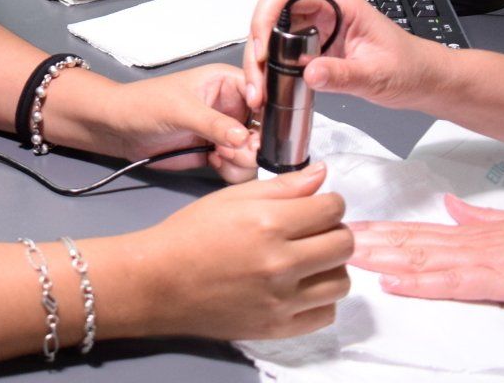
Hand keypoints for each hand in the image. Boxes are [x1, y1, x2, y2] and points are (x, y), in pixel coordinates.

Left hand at [100, 63, 257, 181]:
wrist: (120, 130)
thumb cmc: (143, 103)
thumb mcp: (179, 109)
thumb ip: (212, 123)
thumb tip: (244, 137)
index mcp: (226, 81)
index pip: (263, 91)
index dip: (269, 110)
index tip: (260, 129)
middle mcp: (232, 106)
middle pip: (265, 127)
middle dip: (256, 143)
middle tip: (236, 150)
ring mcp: (227, 131)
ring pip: (255, 150)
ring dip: (244, 159)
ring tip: (220, 155)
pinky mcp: (219, 152)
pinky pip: (240, 166)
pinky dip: (233, 170)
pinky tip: (213, 162)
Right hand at [130, 162, 351, 339]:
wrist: (159, 281)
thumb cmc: (191, 233)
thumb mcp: (231, 198)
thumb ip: (282, 187)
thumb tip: (323, 175)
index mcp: (268, 223)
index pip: (332, 209)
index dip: (330, 202)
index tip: (319, 206)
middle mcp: (280, 263)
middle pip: (344, 245)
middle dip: (335, 231)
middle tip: (314, 232)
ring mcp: (281, 300)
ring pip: (341, 281)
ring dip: (331, 266)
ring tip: (308, 260)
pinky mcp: (278, 328)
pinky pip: (326, 313)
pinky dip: (321, 299)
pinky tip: (300, 287)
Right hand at [242, 0, 445, 112]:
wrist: (424, 81)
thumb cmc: (410, 69)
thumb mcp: (377, 75)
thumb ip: (344, 75)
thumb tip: (308, 73)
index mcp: (338, 3)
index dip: (266, 15)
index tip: (262, 48)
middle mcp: (323, 10)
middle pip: (271, 14)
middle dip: (256, 44)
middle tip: (256, 80)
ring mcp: (317, 28)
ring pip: (272, 33)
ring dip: (259, 59)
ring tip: (259, 90)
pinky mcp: (314, 46)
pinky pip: (282, 50)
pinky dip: (270, 68)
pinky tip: (270, 88)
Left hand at [350, 196, 503, 304]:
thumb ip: (478, 218)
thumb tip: (450, 207)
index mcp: (471, 233)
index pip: (415, 232)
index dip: (379, 230)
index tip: (346, 227)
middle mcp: (469, 243)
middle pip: (407, 242)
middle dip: (366, 241)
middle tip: (327, 237)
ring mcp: (481, 261)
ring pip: (419, 259)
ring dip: (380, 258)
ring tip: (344, 254)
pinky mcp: (498, 280)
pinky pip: (450, 283)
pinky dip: (418, 283)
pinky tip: (392, 281)